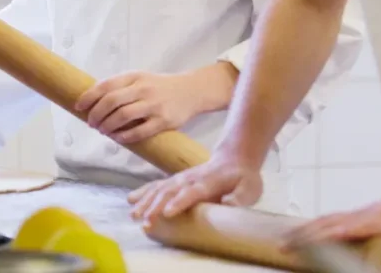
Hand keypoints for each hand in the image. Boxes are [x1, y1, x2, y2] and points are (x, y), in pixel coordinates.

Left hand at [74, 63, 236, 143]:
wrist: (192, 91)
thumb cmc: (160, 86)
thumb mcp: (140, 78)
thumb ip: (120, 87)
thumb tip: (93, 101)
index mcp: (134, 77)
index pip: (106, 85)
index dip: (89, 97)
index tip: (79, 106)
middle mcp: (143, 89)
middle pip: (111, 102)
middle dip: (96, 115)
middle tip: (91, 123)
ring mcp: (154, 105)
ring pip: (122, 117)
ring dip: (107, 126)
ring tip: (102, 131)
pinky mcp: (163, 121)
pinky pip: (138, 132)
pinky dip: (123, 136)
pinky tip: (117, 138)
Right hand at [126, 155, 262, 223]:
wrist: (235, 158)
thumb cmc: (243, 178)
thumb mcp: (250, 188)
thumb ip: (239, 197)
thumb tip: (229, 204)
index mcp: (208, 183)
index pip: (191, 193)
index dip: (179, 202)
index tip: (168, 213)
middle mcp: (190, 179)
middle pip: (170, 192)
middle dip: (156, 206)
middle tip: (145, 221)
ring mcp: (181, 178)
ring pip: (160, 188)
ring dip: (146, 201)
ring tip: (134, 215)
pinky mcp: (176, 180)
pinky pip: (157, 185)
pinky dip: (144, 192)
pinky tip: (131, 200)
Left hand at [278, 181, 380, 248]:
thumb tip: (379, 236)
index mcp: (373, 212)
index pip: (336, 220)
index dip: (313, 228)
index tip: (294, 236)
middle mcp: (371, 211)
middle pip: (329, 221)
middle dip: (303, 233)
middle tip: (281, 243)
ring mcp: (379, 214)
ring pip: (338, 224)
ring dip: (312, 234)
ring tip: (291, 244)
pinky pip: (362, 227)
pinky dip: (343, 232)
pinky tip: (329, 236)